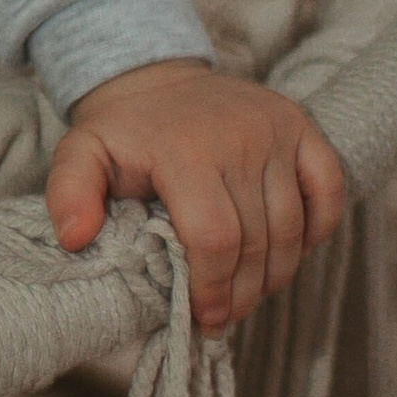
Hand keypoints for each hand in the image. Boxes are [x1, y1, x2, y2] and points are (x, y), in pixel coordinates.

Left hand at [46, 60, 343, 333]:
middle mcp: (239, 138)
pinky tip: (291, 253)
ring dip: (276, 273)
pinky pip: (328, 189)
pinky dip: (319, 229)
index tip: (202, 319)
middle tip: (224, 317)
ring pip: (292, 227)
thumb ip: (68, 194)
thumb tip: (74, 239)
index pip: (215, 240)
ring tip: (250, 294)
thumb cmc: (121, 132)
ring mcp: (275, 130)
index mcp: (185, 150)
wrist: (154, 76)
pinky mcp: (300, 126)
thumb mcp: (79, 154)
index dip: (213, 288)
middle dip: (242, 292)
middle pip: (257, 242)